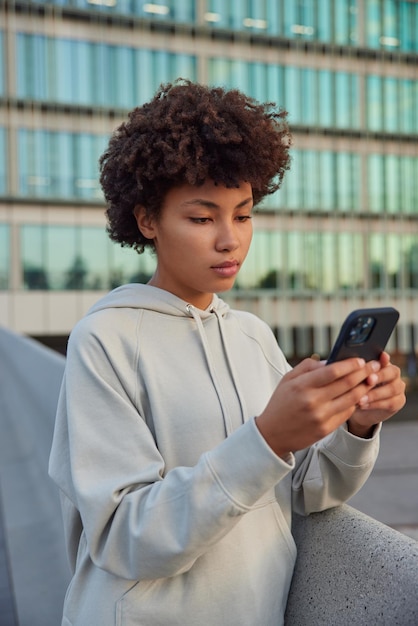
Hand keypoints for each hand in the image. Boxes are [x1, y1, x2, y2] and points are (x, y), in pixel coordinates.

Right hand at [256, 357, 382, 457]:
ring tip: (370, 380)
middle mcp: (312, 401)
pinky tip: (358, 395)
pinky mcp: (326, 429)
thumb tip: (331, 360)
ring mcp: (320, 417)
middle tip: (374, 366)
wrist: (272, 435)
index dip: (350, 364)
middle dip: (364, 373)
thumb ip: (308, 366)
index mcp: (302, 386)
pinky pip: (347, 413)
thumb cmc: (281, 403)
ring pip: (352, 399)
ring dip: (364, 387)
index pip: (333, 371)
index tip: (361, 359)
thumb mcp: (287, 379)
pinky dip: (355, 402)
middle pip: (347, 384)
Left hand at [347, 352, 405, 437]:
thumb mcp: (351, 378)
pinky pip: (390, 402)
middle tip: (368, 379)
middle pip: (393, 372)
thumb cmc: (354, 388)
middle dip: (379, 376)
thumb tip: (343, 363)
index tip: (379, 358)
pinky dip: (375, 404)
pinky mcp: (399, 402)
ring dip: (375, 393)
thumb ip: (353, 370)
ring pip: (392, 389)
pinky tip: (364, 405)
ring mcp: (398, 388)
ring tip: (360, 398)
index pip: (385, 359)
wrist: (360, 407)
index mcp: (383, 363)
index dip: (383, 359)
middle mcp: (393, 374)